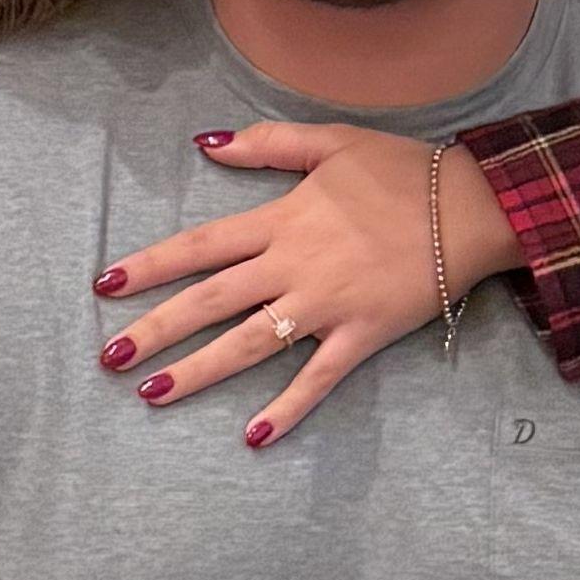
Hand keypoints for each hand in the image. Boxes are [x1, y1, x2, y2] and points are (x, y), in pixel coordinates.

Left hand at [91, 122, 501, 445]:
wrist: (473, 207)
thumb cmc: (404, 172)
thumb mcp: (333, 142)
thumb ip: (268, 144)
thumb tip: (206, 144)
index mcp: (282, 219)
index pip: (200, 246)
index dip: (150, 265)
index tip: (106, 284)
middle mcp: (293, 265)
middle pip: (210, 301)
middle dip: (156, 330)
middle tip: (109, 358)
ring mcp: (325, 305)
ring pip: (249, 344)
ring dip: (199, 372)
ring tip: (152, 396)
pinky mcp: (360, 335)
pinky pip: (317, 378)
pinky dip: (286, 409)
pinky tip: (253, 437)